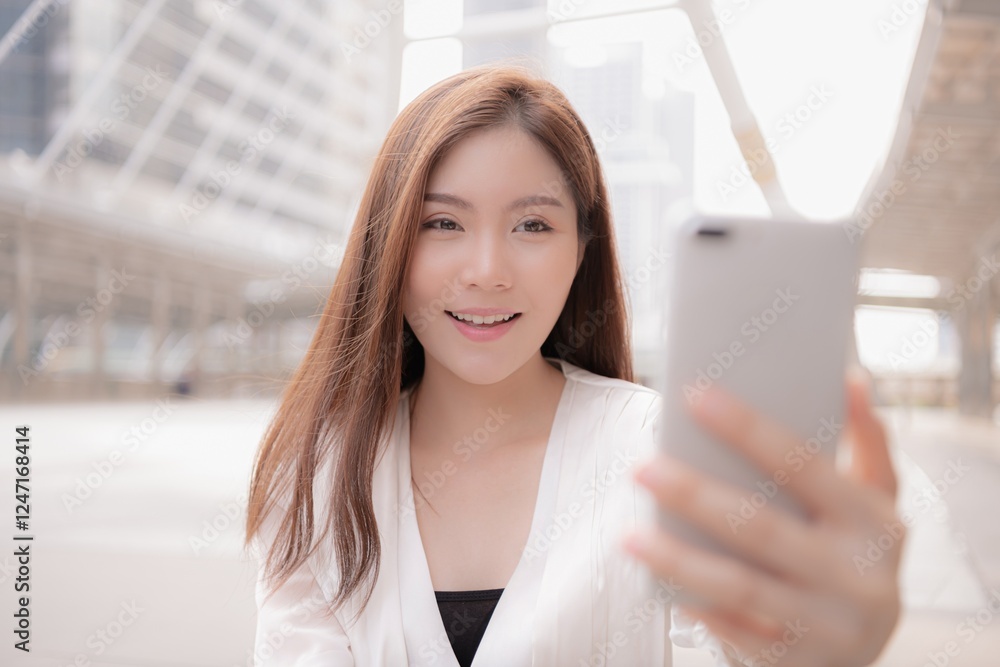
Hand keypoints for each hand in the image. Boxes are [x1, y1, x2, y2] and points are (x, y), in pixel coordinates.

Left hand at [621, 367, 903, 666]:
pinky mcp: (798, 663)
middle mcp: (859, 576)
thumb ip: (867, 443)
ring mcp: (829, 626)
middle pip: (761, 527)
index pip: (804, 464)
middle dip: (696, 495)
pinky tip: (655, 578)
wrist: (859, 656)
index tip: (694, 395)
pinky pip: (733, 631)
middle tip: (642, 467)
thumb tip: (850, 377)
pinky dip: (694, 603)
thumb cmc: (852, 557)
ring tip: (629, 534)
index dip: (749, 429)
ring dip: (677, 558)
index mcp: (874, 521)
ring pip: (738, 586)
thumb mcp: (875, 504)